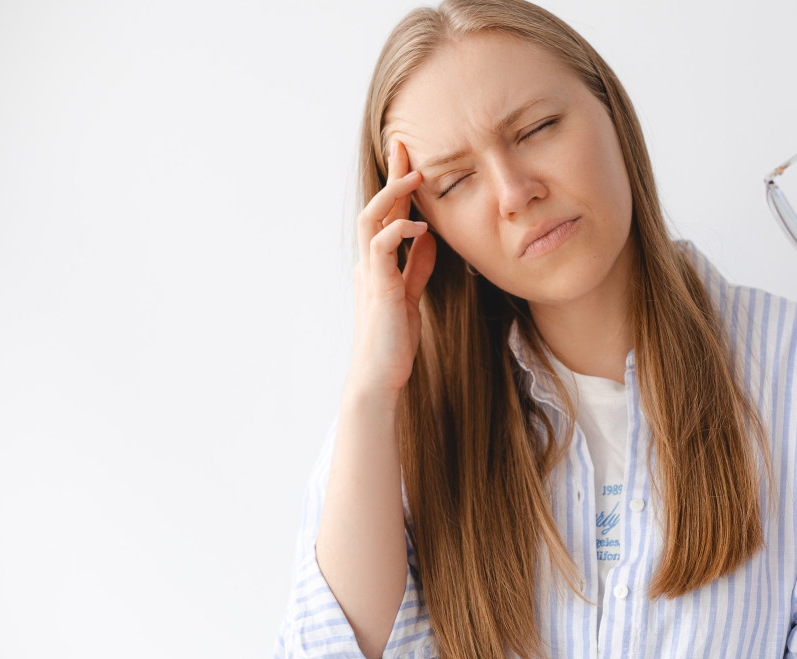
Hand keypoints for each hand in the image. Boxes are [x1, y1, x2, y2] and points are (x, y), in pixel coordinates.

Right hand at [347, 139, 437, 398]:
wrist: (380, 375)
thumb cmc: (394, 339)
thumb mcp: (411, 295)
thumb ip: (417, 266)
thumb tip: (428, 237)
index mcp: (376, 263)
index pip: (386, 214)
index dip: (397, 186)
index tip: (410, 159)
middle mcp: (368, 262)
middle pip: (375, 206)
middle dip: (390, 175)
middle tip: (404, 146)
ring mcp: (370, 273)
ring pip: (372, 220)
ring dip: (392, 195)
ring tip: (414, 176)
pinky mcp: (379, 287)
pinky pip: (382, 247)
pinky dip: (399, 231)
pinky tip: (419, 227)